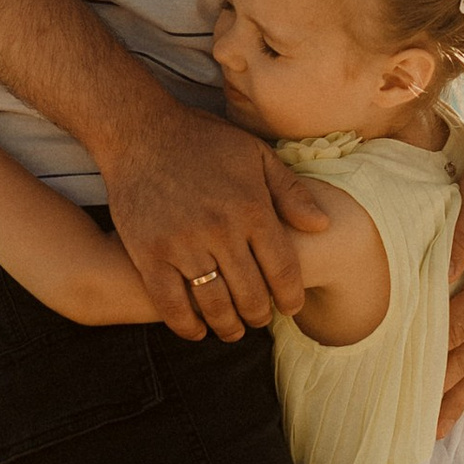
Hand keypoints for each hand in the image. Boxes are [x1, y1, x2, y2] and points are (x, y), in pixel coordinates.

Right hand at [98, 102, 332, 342]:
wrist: (141, 132)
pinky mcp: (149, 253)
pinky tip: (198, 331)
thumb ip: (291, 192)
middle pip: (251, 294)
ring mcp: (182, 244)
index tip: (291, 307)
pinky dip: (187, 325)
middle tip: (261, 319)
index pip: (282, 270)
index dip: (290, 296)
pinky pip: (171, 303)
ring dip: (228, 326)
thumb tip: (322, 226)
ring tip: (234, 330)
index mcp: (251, 208)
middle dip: (260, 315)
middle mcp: (220, 230)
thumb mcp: (256, 155)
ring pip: (214, 305)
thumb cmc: (204, 142)